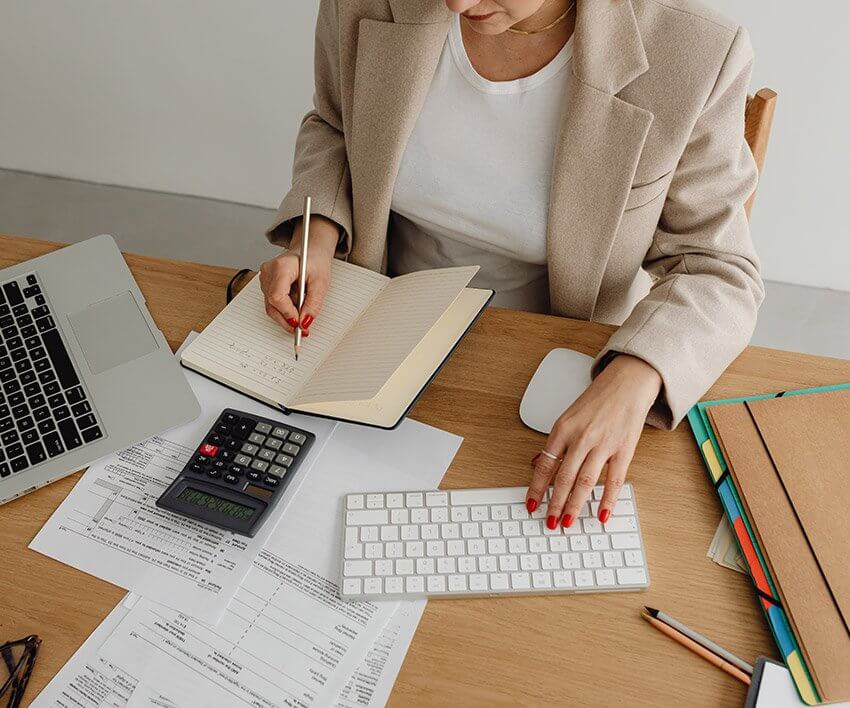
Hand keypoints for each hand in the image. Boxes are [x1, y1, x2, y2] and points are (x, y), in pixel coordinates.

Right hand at [259, 215, 339, 333]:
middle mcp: (269, 271)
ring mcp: (265, 277)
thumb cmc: (315, 261)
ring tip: (302, 320)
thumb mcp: (321, 282)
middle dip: (287, 320)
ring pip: (271, 306)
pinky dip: (284, 310)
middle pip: (272, 304)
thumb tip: (305, 322)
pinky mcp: (267, 283)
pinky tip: (295, 311)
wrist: (310, 249)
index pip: (277, 296)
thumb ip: (313, 303)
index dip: (288, 313)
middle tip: (303, 330)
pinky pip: (272, 303)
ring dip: (286, 317)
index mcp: (282, 266)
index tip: (299, 323)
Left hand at [525, 354, 661, 528]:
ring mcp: (603, 444)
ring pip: (586, 481)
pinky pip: (614, 480)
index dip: (537, 487)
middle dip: (555, 503)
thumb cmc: (597, 400)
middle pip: (564, 477)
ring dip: (575, 505)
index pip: (546, 464)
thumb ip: (556, 442)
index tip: (531, 504)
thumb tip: (538, 463)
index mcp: (563, 429)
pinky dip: (608, 500)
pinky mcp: (623, 449)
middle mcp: (581, 438)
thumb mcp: (568, 416)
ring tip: (568, 521)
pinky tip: (601, 514)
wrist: (627, 383)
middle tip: (550, 522)